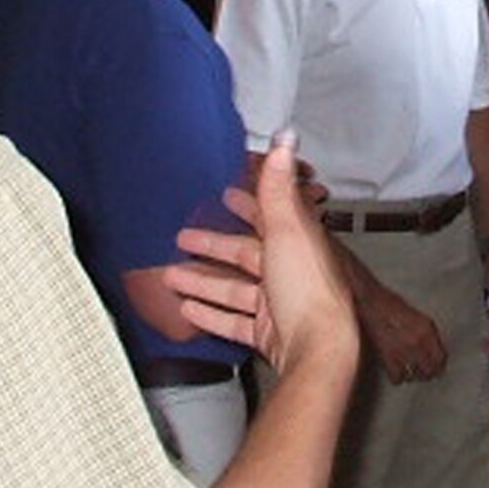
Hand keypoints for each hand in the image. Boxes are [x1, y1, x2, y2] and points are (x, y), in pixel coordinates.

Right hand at [165, 137, 355, 376]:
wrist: (317, 349)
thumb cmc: (308, 291)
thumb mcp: (289, 230)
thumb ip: (279, 187)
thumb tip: (285, 138)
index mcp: (299, 245)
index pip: (271, 218)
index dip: (249, 206)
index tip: (227, 197)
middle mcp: (290, 273)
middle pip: (245, 255)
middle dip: (213, 246)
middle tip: (182, 239)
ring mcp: (279, 305)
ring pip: (234, 289)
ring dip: (203, 282)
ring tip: (170, 276)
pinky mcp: (268, 334)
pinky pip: (234, 321)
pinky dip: (211, 314)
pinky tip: (188, 309)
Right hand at [358, 278, 448, 384]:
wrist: (372, 304)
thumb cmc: (394, 307)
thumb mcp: (420, 317)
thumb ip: (430, 335)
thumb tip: (436, 352)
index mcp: (427, 331)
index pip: (440, 358)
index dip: (440, 366)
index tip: (438, 368)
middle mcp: (417, 342)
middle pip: (429, 371)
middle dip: (428, 373)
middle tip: (425, 372)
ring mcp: (402, 351)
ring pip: (414, 376)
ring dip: (414, 376)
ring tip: (411, 371)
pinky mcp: (387, 357)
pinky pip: (398, 378)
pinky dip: (398, 377)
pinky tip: (398, 371)